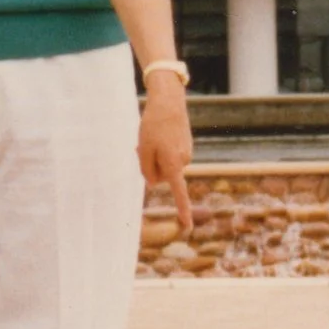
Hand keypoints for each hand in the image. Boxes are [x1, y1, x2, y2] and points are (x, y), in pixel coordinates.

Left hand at [138, 78, 195, 229]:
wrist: (169, 101)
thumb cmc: (153, 125)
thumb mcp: (144, 149)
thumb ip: (146, 170)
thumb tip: (152, 183)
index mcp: (172, 165)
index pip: (178, 192)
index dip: (183, 210)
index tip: (188, 226)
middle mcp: (183, 161)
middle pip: (162, 175)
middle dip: (151, 165)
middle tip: (141, 146)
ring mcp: (187, 153)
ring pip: (166, 163)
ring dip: (156, 155)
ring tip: (151, 136)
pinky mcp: (186, 145)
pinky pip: (170, 154)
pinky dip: (162, 148)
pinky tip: (159, 133)